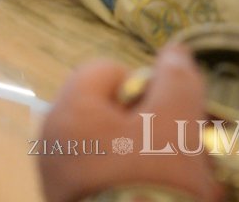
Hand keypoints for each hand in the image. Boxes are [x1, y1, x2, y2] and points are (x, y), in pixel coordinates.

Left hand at [38, 45, 221, 201]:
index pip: (106, 70)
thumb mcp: (175, 121)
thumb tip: (173, 51)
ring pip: (110, 149)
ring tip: (181, 181)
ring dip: (146, 158)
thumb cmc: (151, 179)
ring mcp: (56, 175)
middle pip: (108, 112)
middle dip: (151, 126)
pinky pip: (104, 179)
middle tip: (185, 149)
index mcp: (70, 107)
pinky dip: (131, 183)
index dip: (145, 84)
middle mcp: (52, 137)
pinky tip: (159, 195)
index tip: (172, 113)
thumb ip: (176, 79)